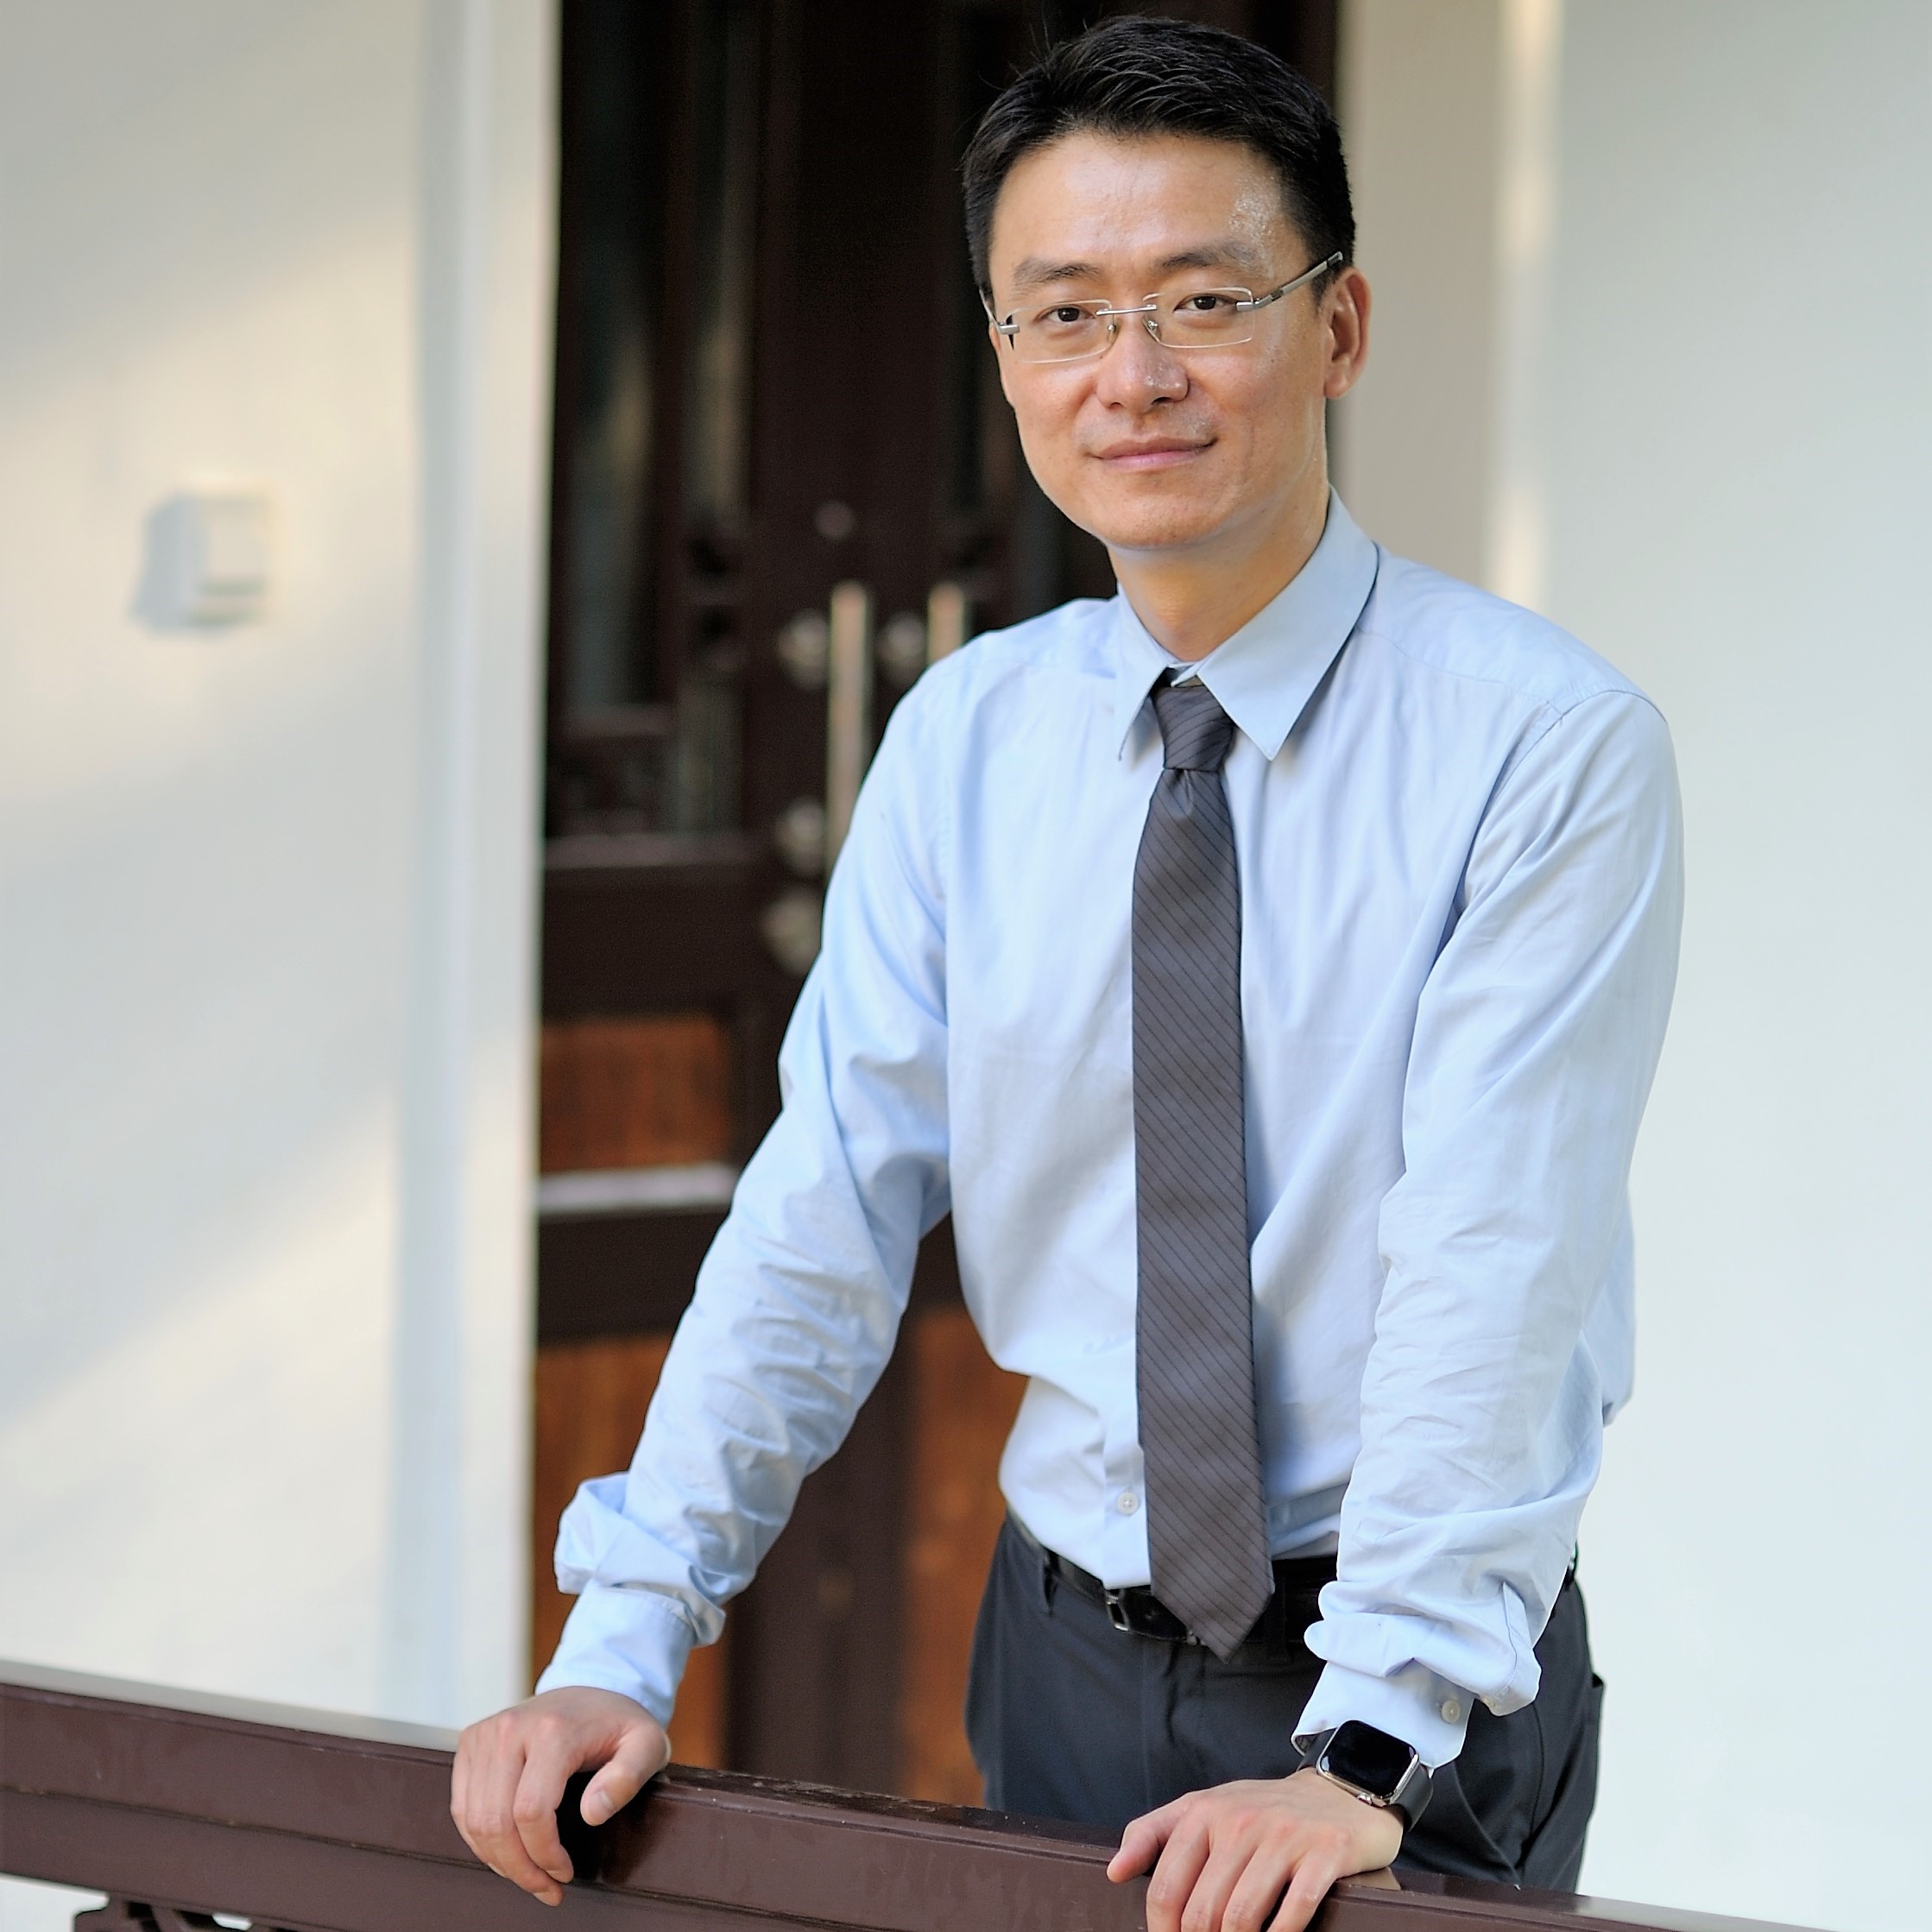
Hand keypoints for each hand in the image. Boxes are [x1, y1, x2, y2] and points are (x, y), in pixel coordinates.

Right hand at [451, 1686, 670, 1904]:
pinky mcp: (471, 1741)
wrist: (593, 1685)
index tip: (565, 1873)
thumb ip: (628, 1777)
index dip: (544, 1854)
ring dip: (498, 1860)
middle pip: (496, 1821)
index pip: (531, 1811)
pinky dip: (480, 1839)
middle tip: (545, 1888)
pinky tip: (507, 1852)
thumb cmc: (619, 1723)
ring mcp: (486, 1733)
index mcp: (552, 1730)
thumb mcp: (646, 1744)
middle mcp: (511, 1728)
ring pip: (474, 1819)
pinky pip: (462, 1807)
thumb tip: (593, 1813)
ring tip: (528, 1874)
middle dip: (519, 1868)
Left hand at [1107, 1767, 1402, 1931]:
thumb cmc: (1262, 1809)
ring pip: (1241, 1917)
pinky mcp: (1324, 1853)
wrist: (1338, 1791)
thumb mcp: (1204, 1808)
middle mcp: (1240, 1821)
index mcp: (1203, 1812)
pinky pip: (1293, 1912)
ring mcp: (1283, 1837)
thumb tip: (1114, 1872)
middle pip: (1203, 1912)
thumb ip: (1154, 1833)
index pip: (1167, 1887)